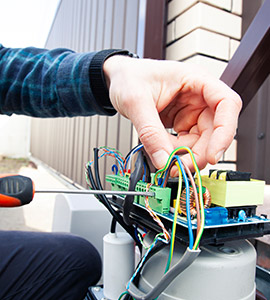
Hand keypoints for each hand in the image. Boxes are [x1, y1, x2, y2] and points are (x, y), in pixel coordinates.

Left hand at [103, 56, 241, 170]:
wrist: (118, 79)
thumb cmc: (130, 78)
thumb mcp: (136, 102)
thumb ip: (150, 132)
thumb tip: (163, 160)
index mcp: (196, 80)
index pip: (226, 104)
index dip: (225, 132)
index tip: (212, 155)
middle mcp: (199, 96)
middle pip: (215, 129)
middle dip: (199, 152)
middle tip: (180, 167)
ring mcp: (192, 111)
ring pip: (202, 141)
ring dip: (185, 154)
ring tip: (162, 154)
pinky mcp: (183, 122)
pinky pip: (187, 143)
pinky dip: (176, 151)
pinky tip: (162, 149)